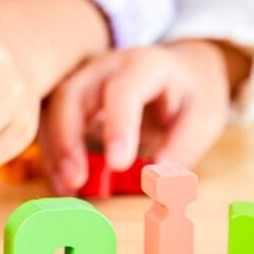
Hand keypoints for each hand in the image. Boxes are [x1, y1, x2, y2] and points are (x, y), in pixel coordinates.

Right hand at [40, 40, 238, 194]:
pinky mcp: (69, 100)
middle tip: (76, 181)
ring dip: (55, 153)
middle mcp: (104, 67)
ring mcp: (81, 81)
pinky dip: (53, 157)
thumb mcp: (204, 117)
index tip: (119, 164)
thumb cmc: (189, 95)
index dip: (118, 126)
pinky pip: (49, 125)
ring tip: (67, 189)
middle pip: (72, 95)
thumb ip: (182, 146)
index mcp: (144, 64)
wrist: (178, 71)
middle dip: (68, 140)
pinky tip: (64, 184)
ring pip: (52, 110)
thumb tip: (157, 179)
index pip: (124, 89)